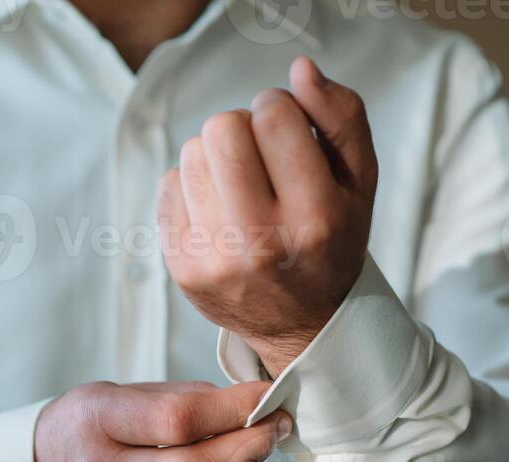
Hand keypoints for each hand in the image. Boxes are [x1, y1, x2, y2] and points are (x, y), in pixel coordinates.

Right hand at [35, 381, 291, 461]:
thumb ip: (176, 400)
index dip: (235, 409)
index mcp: (97, 423)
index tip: (268, 397)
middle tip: (275, 429)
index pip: (181, 419)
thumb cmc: (82, 432)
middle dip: (251, 447)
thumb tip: (245, 406)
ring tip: (218, 457)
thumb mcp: (112, 397)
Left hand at [157, 57, 377, 377]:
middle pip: (222, 128)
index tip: (287, 136)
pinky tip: (218, 213)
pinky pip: (168, 186)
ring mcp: (215, 259)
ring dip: (215, 159)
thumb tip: (299, 71)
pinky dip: (192, 189)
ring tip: (240, 190)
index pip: (273, 115)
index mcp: (314, 218)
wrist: (300, 325)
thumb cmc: (331, 243)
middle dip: (242, 130)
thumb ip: (342, 118)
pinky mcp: (182, 268)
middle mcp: (261, 242)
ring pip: (191, 153)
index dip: (279, 110)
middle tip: (260, 161)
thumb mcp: (359, 183)